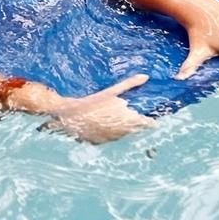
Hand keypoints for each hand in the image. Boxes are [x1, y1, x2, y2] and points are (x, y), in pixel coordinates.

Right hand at [40, 75, 154, 143]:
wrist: (70, 115)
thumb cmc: (92, 102)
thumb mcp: (111, 91)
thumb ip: (130, 84)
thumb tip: (146, 76)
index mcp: (128, 119)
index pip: (148, 124)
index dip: (148, 120)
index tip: (147, 117)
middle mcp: (122, 132)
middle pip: (134, 129)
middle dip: (131, 122)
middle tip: (121, 112)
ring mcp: (112, 139)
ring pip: (122, 134)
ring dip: (120, 127)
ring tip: (107, 116)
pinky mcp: (101, 143)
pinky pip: (109, 137)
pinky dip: (108, 132)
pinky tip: (98, 123)